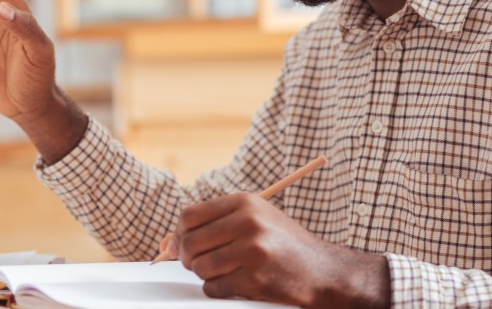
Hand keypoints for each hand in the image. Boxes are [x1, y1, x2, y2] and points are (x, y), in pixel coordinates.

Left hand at [174, 193, 389, 307]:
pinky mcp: (255, 279)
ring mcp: (252, 251)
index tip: (180, 245)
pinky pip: (214, 288)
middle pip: (190, 242)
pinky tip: (236, 284)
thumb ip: (215, 225)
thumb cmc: (283, 245)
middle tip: (198, 263)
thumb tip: (167, 243)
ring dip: (205, 275)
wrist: (324, 271)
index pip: (189, 215)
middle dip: (187, 258)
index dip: (179, 233)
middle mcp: (248, 222)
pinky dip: (218, 290)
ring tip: (223, 272)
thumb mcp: (254, 221)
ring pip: (200, 267)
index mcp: (245, 203)